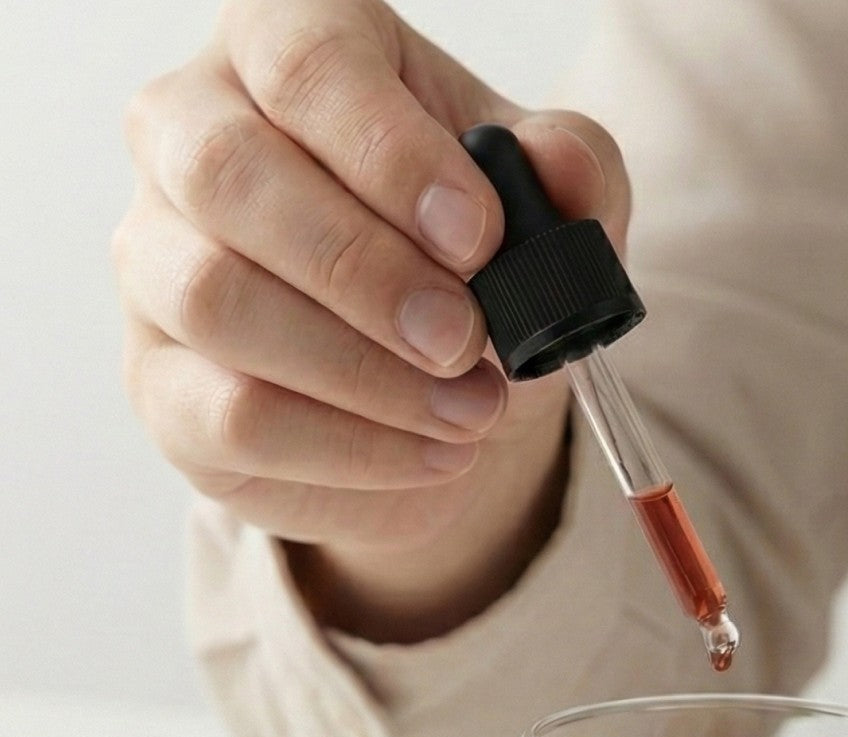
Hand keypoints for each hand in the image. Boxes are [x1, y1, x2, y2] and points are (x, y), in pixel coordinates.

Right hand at [114, 0, 629, 640]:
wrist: (443, 384)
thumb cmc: (474, 263)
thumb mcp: (546, 205)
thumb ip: (572, 172)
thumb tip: (561, 165)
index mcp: (285, 50)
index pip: (303, 62)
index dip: (390, 152)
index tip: (479, 237)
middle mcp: (190, 138)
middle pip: (228, 174)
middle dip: (365, 272)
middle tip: (468, 341)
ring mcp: (157, 263)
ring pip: (215, 301)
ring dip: (363, 374)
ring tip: (473, 409)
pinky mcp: (165, 386)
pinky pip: (229, 419)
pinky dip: (348, 450)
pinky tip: (433, 455)